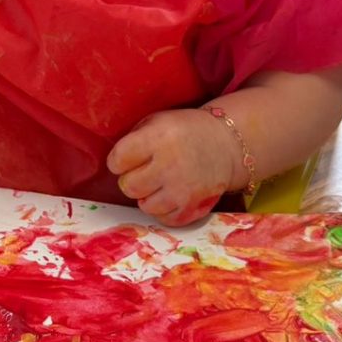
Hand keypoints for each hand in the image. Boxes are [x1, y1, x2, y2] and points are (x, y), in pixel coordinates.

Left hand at [106, 109, 240, 225]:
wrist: (226, 144)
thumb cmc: (184, 131)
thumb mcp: (157, 122)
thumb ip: (134, 139)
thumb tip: (115, 165)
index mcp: (159, 138)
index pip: (117, 160)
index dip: (119, 160)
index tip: (129, 157)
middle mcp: (170, 165)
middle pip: (128, 186)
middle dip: (133, 178)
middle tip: (147, 170)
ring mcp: (182, 189)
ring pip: (144, 206)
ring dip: (148, 195)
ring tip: (160, 182)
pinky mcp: (192, 207)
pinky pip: (163, 219)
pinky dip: (164, 209)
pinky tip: (171, 194)